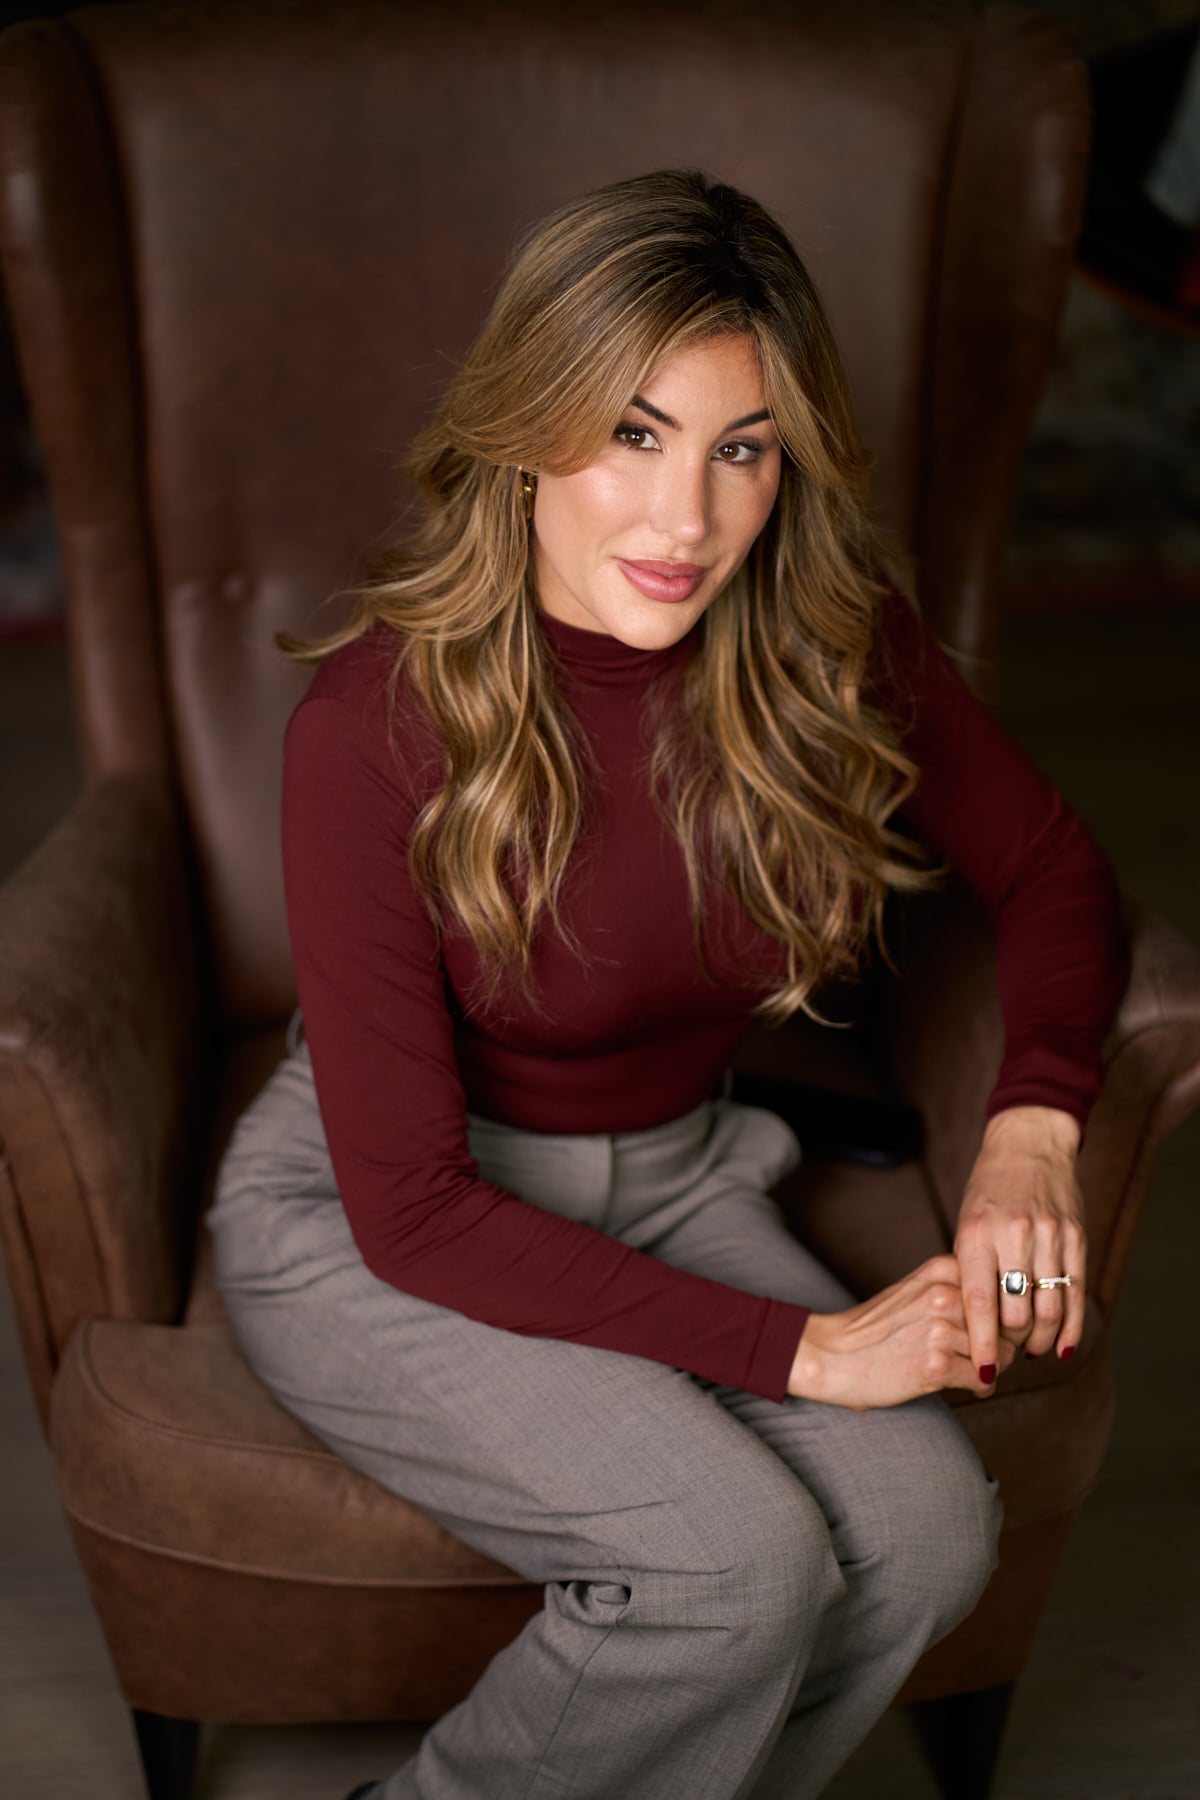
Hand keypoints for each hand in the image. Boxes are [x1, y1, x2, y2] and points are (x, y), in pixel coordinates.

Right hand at [786, 1255, 1015, 1409]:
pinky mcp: (936, 1365)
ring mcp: (940, 1329)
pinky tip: (963, 1386)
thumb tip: (1012, 1313)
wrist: (833, 1354)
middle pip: (1006, 1323)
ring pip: (1000, 1354)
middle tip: (983, 1355)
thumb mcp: (917, 1289)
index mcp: (942, 1269)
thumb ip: (958, 1289)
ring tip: (969, 1370)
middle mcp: (944, 1294)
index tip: (996, 1328)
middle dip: (1000, 1342)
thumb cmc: (878, 1327)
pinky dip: (980, 1387)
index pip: (1002, 1289)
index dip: (1003, 1313)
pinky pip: (985, 1380)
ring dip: (989, 1366)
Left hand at [954, 1105, 1085, 1385]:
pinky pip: (1076, 1293)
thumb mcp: (966, 1223)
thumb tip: (972, 1326)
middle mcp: (1014, 1236)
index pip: (980, 1303)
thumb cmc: (988, 1189)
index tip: (982, 1374)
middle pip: (1016, 1313)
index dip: (982, 1344)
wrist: (1029, 1144)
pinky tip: (1062, 1347)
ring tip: (1028, 1351)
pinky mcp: (1076, 1238)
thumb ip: (971, 1269)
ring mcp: (1049, 1237)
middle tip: (1003, 1357)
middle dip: (1009, 1344)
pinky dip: (1071, 1328)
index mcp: (976, 1234)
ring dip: (1040, 1340)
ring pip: (1049, 1309)